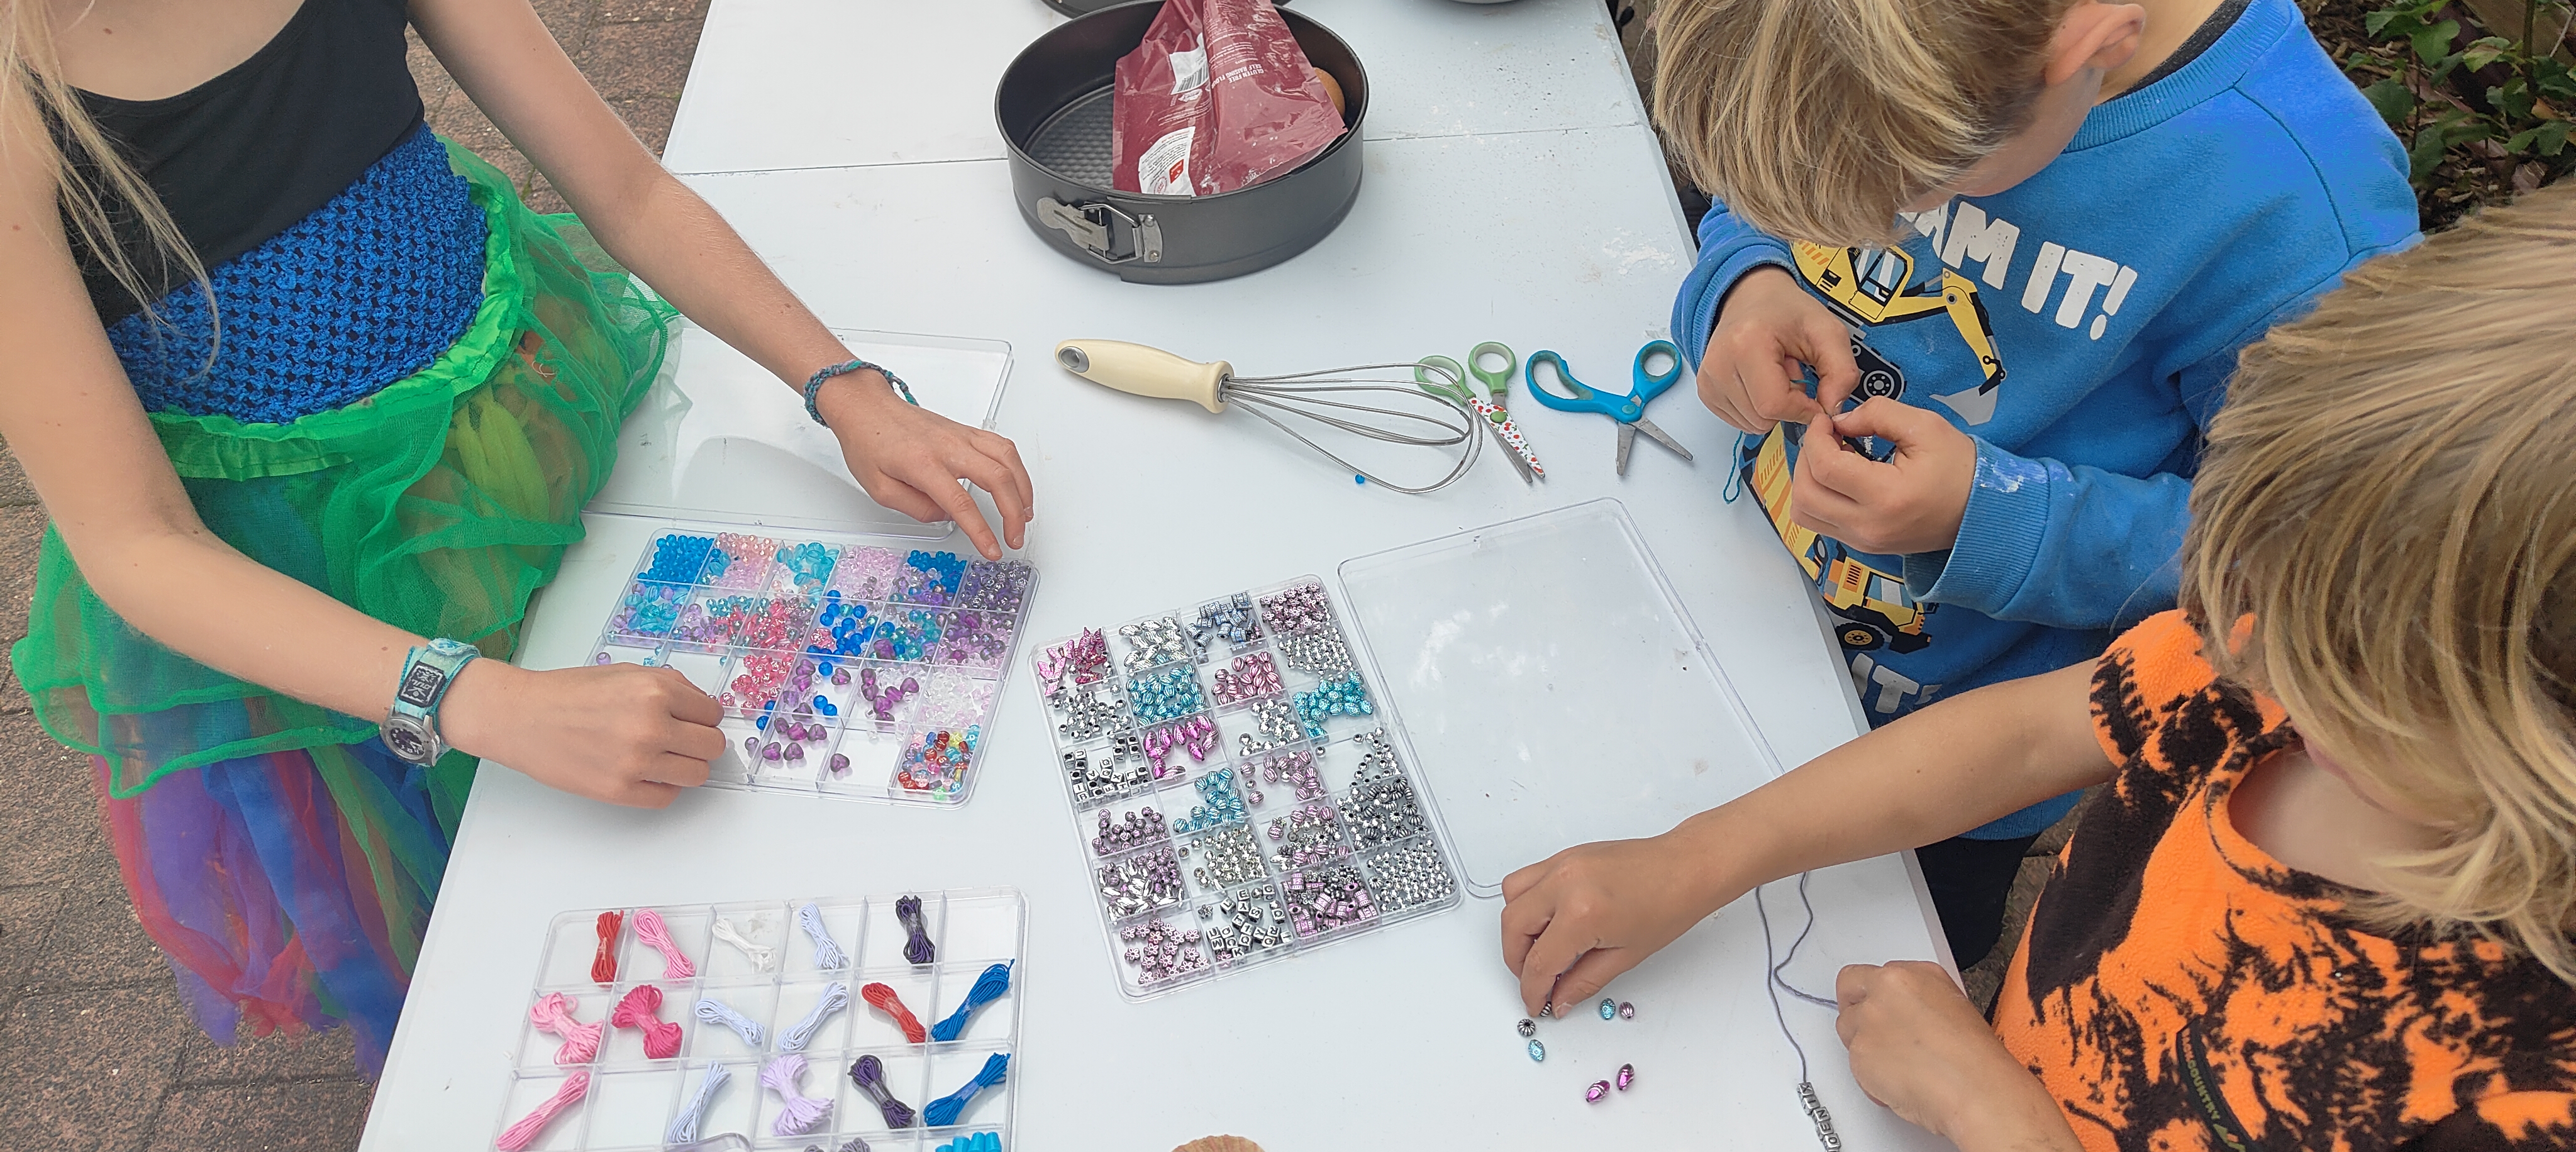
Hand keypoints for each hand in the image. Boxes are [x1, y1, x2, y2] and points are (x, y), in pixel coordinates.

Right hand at [443, 661, 724, 807]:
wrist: (522, 718)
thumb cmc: (569, 694)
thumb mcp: (626, 673)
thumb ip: (668, 687)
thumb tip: (702, 708)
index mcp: (656, 691)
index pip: (712, 713)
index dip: (703, 717)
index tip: (693, 721)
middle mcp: (651, 726)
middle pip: (712, 747)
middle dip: (701, 743)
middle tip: (681, 741)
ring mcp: (636, 762)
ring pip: (697, 775)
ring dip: (686, 767)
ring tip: (663, 758)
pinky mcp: (620, 791)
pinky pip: (667, 797)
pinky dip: (661, 787)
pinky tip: (644, 773)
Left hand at [818, 370, 1034, 560]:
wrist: (867, 407)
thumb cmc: (869, 441)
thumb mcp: (879, 488)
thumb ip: (916, 508)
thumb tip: (946, 515)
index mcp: (923, 464)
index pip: (961, 503)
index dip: (981, 530)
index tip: (993, 549)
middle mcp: (948, 446)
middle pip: (997, 478)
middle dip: (1013, 513)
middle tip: (1014, 537)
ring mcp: (961, 435)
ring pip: (1008, 459)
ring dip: (1023, 489)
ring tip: (1024, 514)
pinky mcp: (966, 430)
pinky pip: (1003, 446)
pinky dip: (1017, 468)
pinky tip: (1018, 484)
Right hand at [1498, 834, 1729, 1016]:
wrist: (1686, 869)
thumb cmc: (1668, 906)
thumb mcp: (1625, 956)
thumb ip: (1583, 982)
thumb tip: (1558, 999)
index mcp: (1582, 913)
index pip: (1539, 961)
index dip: (1533, 989)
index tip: (1536, 1002)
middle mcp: (1564, 883)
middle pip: (1513, 927)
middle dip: (1517, 961)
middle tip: (1535, 980)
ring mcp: (1561, 864)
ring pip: (1511, 897)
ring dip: (1516, 929)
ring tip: (1538, 949)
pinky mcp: (1564, 855)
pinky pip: (1527, 878)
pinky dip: (1526, 902)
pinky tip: (1547, 921)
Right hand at [1697, 267, 1858, 432]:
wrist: (1752, 297)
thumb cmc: (1787, 312)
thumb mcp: (1828, 332)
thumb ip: (1842, 373)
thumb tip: (1832, 411)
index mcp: (1748, 343)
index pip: (1774, 404)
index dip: (1803, 409)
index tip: (1815, 396)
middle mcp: (1720, 363)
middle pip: (1762, 418)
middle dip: (1788, 406)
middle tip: (1792, 374)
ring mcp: (1708, 379)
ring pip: (1751, 424)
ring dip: (1772, 409)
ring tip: (1776, 375)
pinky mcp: (1706, 391)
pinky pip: (1740, 421)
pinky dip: (1757, 410)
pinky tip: (1761, 383)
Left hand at [1789, 397, 1974, 555]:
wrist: (1983, 513)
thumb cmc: (1960, 469)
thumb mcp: (1926, 427)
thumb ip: (1878, 413)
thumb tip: (1840, 420)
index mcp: (1885, 497)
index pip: (1824, 467)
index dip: (1816, 436)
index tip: (1826, 419)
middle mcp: (1867, 527)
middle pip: (1804, 493)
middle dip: (1806, 457)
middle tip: (1826, 436)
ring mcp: (1863, 541)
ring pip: (1805, 513)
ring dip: (1807, 480)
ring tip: (1832, 457)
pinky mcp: (1863, 546)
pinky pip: (1822, 522)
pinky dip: (1819, 497)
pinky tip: (1842, 477)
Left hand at [1834, 961, 2076, 1149]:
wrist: (1976, 1088)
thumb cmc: (1975, 1058)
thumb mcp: (1953, 1006)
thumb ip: (1917, 1000)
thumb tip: (1904, 1012)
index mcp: (1911, 974)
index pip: (1868, 974)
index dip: (1871, 995)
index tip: (1875, 1007)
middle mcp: (1885, 989)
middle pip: (1849, 992)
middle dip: (1856, 1012)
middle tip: (1875, 1035)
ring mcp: (1868, 1019)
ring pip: (1847, 1029)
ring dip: (1864, 1046)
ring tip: (1898, 1065)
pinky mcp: (1859, 1051)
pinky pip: (1853, 1063)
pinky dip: (1869, 1076)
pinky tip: (1899, 1083)